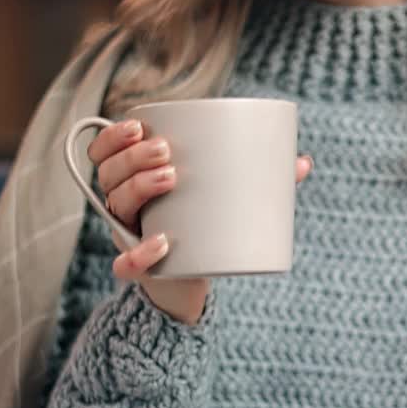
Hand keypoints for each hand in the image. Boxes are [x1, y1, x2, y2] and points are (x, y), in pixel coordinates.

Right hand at [87, 119, 312, 324]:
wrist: (191, 282)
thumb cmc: (206, 229)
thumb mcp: (222, 199)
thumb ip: (258, 179)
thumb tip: (302, 163)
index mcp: (132, 180)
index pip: (105, 152)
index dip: (113, 136)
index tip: (138, 126)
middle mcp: (121, 205)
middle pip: (109, 173)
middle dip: (134, 156)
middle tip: (168, 152)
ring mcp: (126, 236)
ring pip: (115, 205)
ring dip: (138, 188)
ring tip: (171, 178)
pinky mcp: (138, 269)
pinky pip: (124, 265)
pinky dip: (138, 255)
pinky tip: (162, 242)